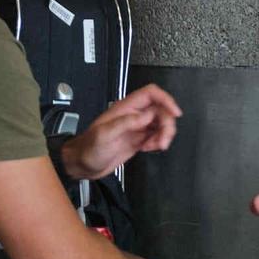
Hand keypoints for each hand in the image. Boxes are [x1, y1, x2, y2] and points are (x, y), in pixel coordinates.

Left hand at [61, 85, 182, 180]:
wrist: (83, 165)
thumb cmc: (88, 149)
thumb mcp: (105, 135)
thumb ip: (126, 123)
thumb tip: (146, 116)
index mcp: (125, 109)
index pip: (150, 94)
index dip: (165, 99)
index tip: (175, 113)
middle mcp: (132, 116)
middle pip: (160, 110)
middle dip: (167, 124)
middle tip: (163, 140)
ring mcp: (136, 127)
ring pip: (160, 124)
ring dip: (164, 135)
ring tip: (157, 146)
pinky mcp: (138, 139)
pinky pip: (155, 136)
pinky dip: (158, 142)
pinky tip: (149, 148)